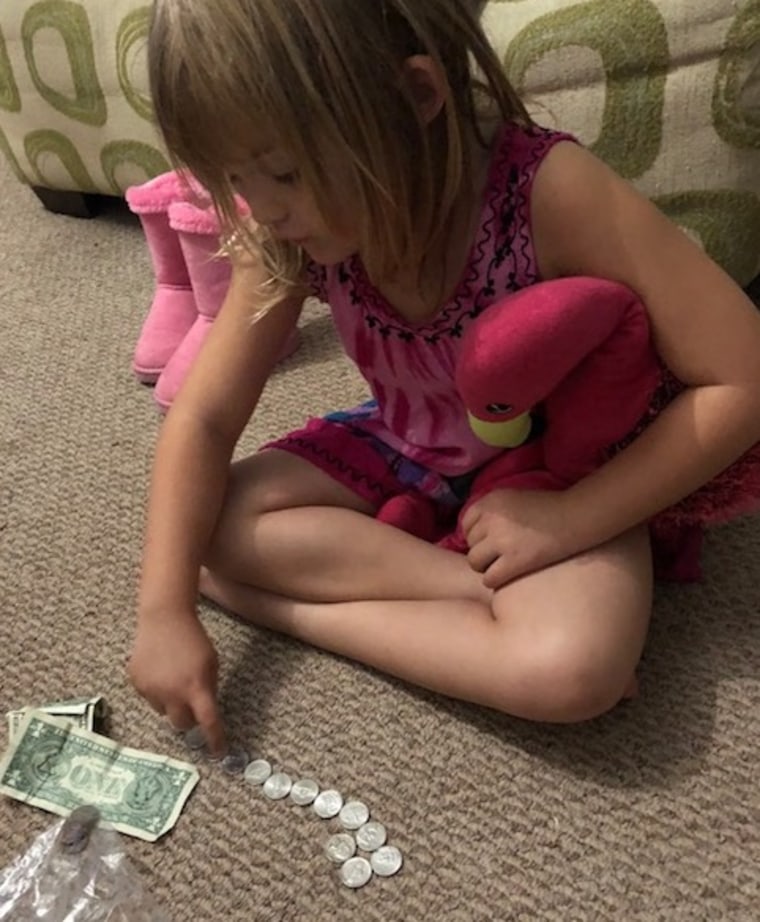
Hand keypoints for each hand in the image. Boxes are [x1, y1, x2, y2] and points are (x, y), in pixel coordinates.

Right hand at [127, 610, 225, 756]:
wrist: (164, 618)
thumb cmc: (194, 639)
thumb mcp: (212, 662)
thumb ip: (209, 688)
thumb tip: (205, 711)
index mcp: (196, 687)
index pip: (208, 722)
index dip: (215, 739)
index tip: (219, 752)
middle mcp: (173, 693)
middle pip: (182, 724)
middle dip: (189, 718)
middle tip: (192, 704)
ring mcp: (152, 689)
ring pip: (164, 711)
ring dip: (172, 703)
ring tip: (173, 678)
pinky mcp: (137, 683)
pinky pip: (149, 697)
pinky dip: (156, 691)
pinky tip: (160, 670)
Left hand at [462, 488, 576, 589]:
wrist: (575, 517)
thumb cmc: (548, 507)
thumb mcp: (513, 497)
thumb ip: (492, 509)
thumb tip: (473, 530)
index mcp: (490, 500)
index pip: (466, 523)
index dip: (476, 534)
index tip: (489, 539)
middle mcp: (491, 519)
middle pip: (470, 543)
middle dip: (482, 550)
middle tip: (499, 553)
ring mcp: (501, 540)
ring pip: (474, 562)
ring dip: (486, 566)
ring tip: (502, 565)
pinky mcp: (514, 561)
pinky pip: (489, 578)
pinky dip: (495, 580)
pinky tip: (507, 576)